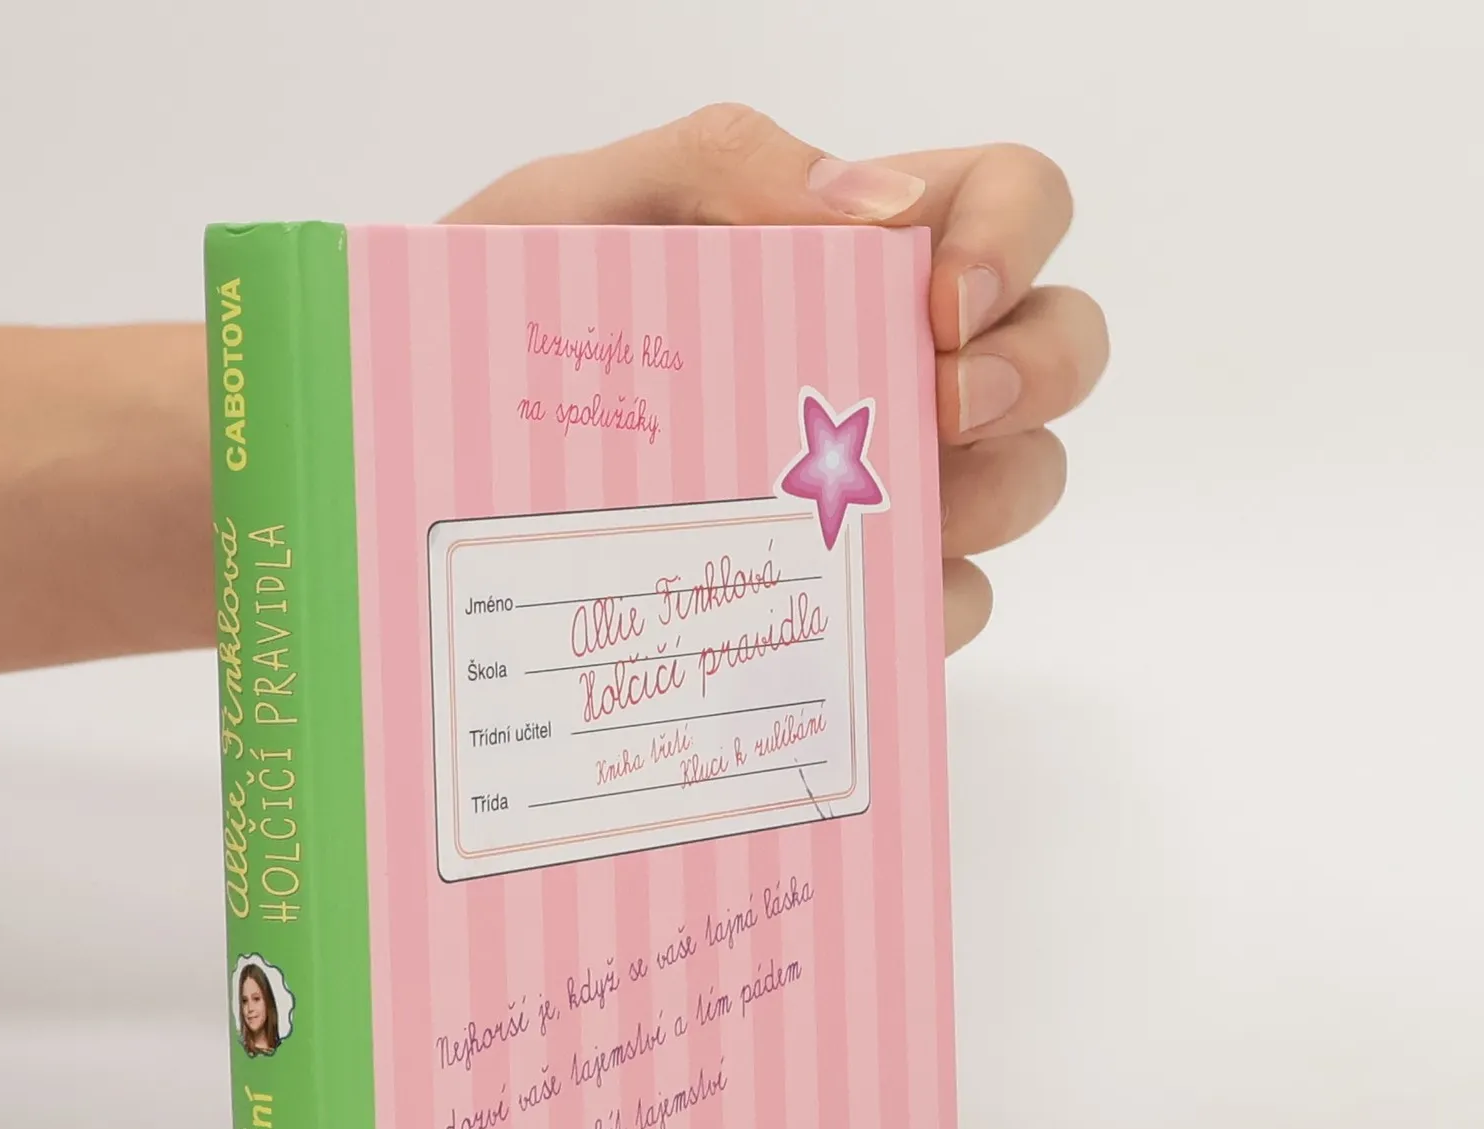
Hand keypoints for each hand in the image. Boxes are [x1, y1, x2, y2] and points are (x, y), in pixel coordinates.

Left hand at [446, 105, 1107, 653]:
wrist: (422, 467)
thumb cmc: (500, 329)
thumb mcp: (582, 213)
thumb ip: (720, 165)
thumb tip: (878, 209)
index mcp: (849, 248)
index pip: (1015, 202)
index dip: (1019, 243)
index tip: (939, 306)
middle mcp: (891, 363)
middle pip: (1061, 347)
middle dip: (1033, 377)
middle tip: (932, 415)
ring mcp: (882, 483)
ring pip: (1026, 483)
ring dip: (988, 497)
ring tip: (886, 516)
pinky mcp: (852, 593)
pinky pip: (952, 605)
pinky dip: (927, 607)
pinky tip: (846, 605)